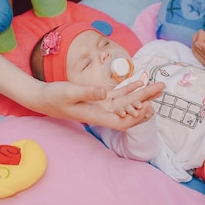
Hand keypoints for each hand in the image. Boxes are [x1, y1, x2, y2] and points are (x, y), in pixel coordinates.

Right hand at [34, 80, 164, 130]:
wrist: (42, 98)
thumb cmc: (54, 97)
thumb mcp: (69, 92)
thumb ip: (87, 92)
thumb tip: (104, 92)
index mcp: (97, 115)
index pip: (122, 121)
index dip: (136, 116)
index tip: (148, 104)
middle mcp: (102, 113)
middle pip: (129, 109)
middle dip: (147, 99)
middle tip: (162, 87)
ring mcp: (100, 105)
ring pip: (126, 101)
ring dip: (141, 93)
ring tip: (157, 85)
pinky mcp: (98, 98)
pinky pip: (117, 95)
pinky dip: (128, 89)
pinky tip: (139, 83)